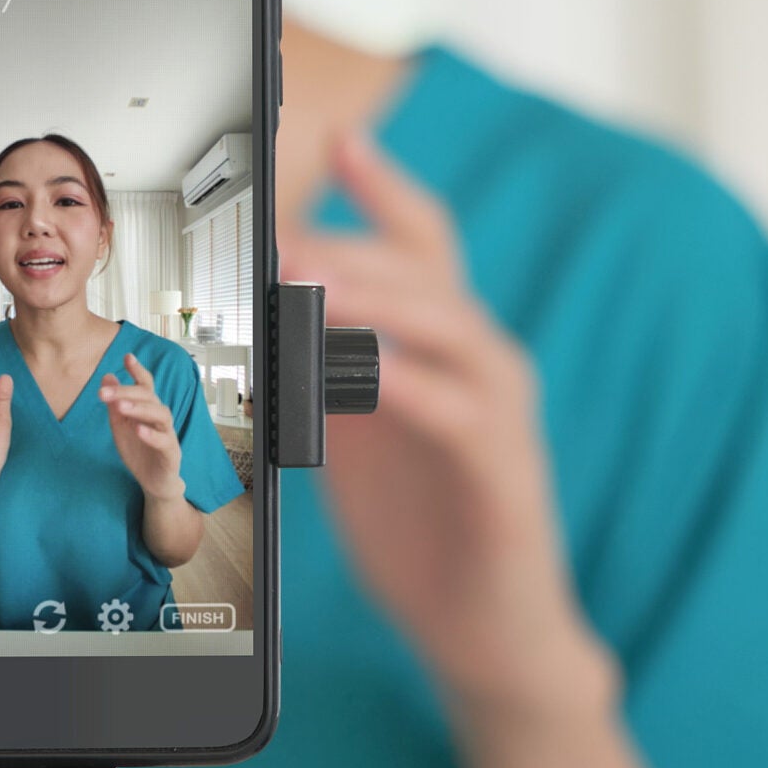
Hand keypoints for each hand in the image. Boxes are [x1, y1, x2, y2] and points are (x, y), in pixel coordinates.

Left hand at [97, 355, 184, 499]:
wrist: (154, 482)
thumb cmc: (139, 451)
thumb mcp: (120, 426)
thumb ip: (114, 404)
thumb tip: (106, 376)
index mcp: (147, 409)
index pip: (145, 385)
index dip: (138, 370)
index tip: (127, 356)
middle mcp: (160, 417)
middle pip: (149, 397)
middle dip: (127, 391)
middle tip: (104, 392)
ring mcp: (168, 434)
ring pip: (161, 414)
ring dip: (140, 408)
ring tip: (121, 406)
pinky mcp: (171, 453)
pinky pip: (164, 441)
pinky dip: (151, 434)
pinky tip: (138, 429)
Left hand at [284, 131, 613, 727]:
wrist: (487, 632)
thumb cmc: (423, 523)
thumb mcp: (357, 427)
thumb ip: (323, 362)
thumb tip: (264, 304)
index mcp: (446, 344)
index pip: (423, 241)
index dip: (387, 186)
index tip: (343, 135)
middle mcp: (484, 360)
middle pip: (422, 270)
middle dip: (347, 245)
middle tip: (280, 237)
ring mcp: (502, 412)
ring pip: (444, 323)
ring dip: (370, 299)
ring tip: (305, 282)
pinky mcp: (504, 472)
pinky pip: (458, 410)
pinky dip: (406, 383)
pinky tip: (358, 375)